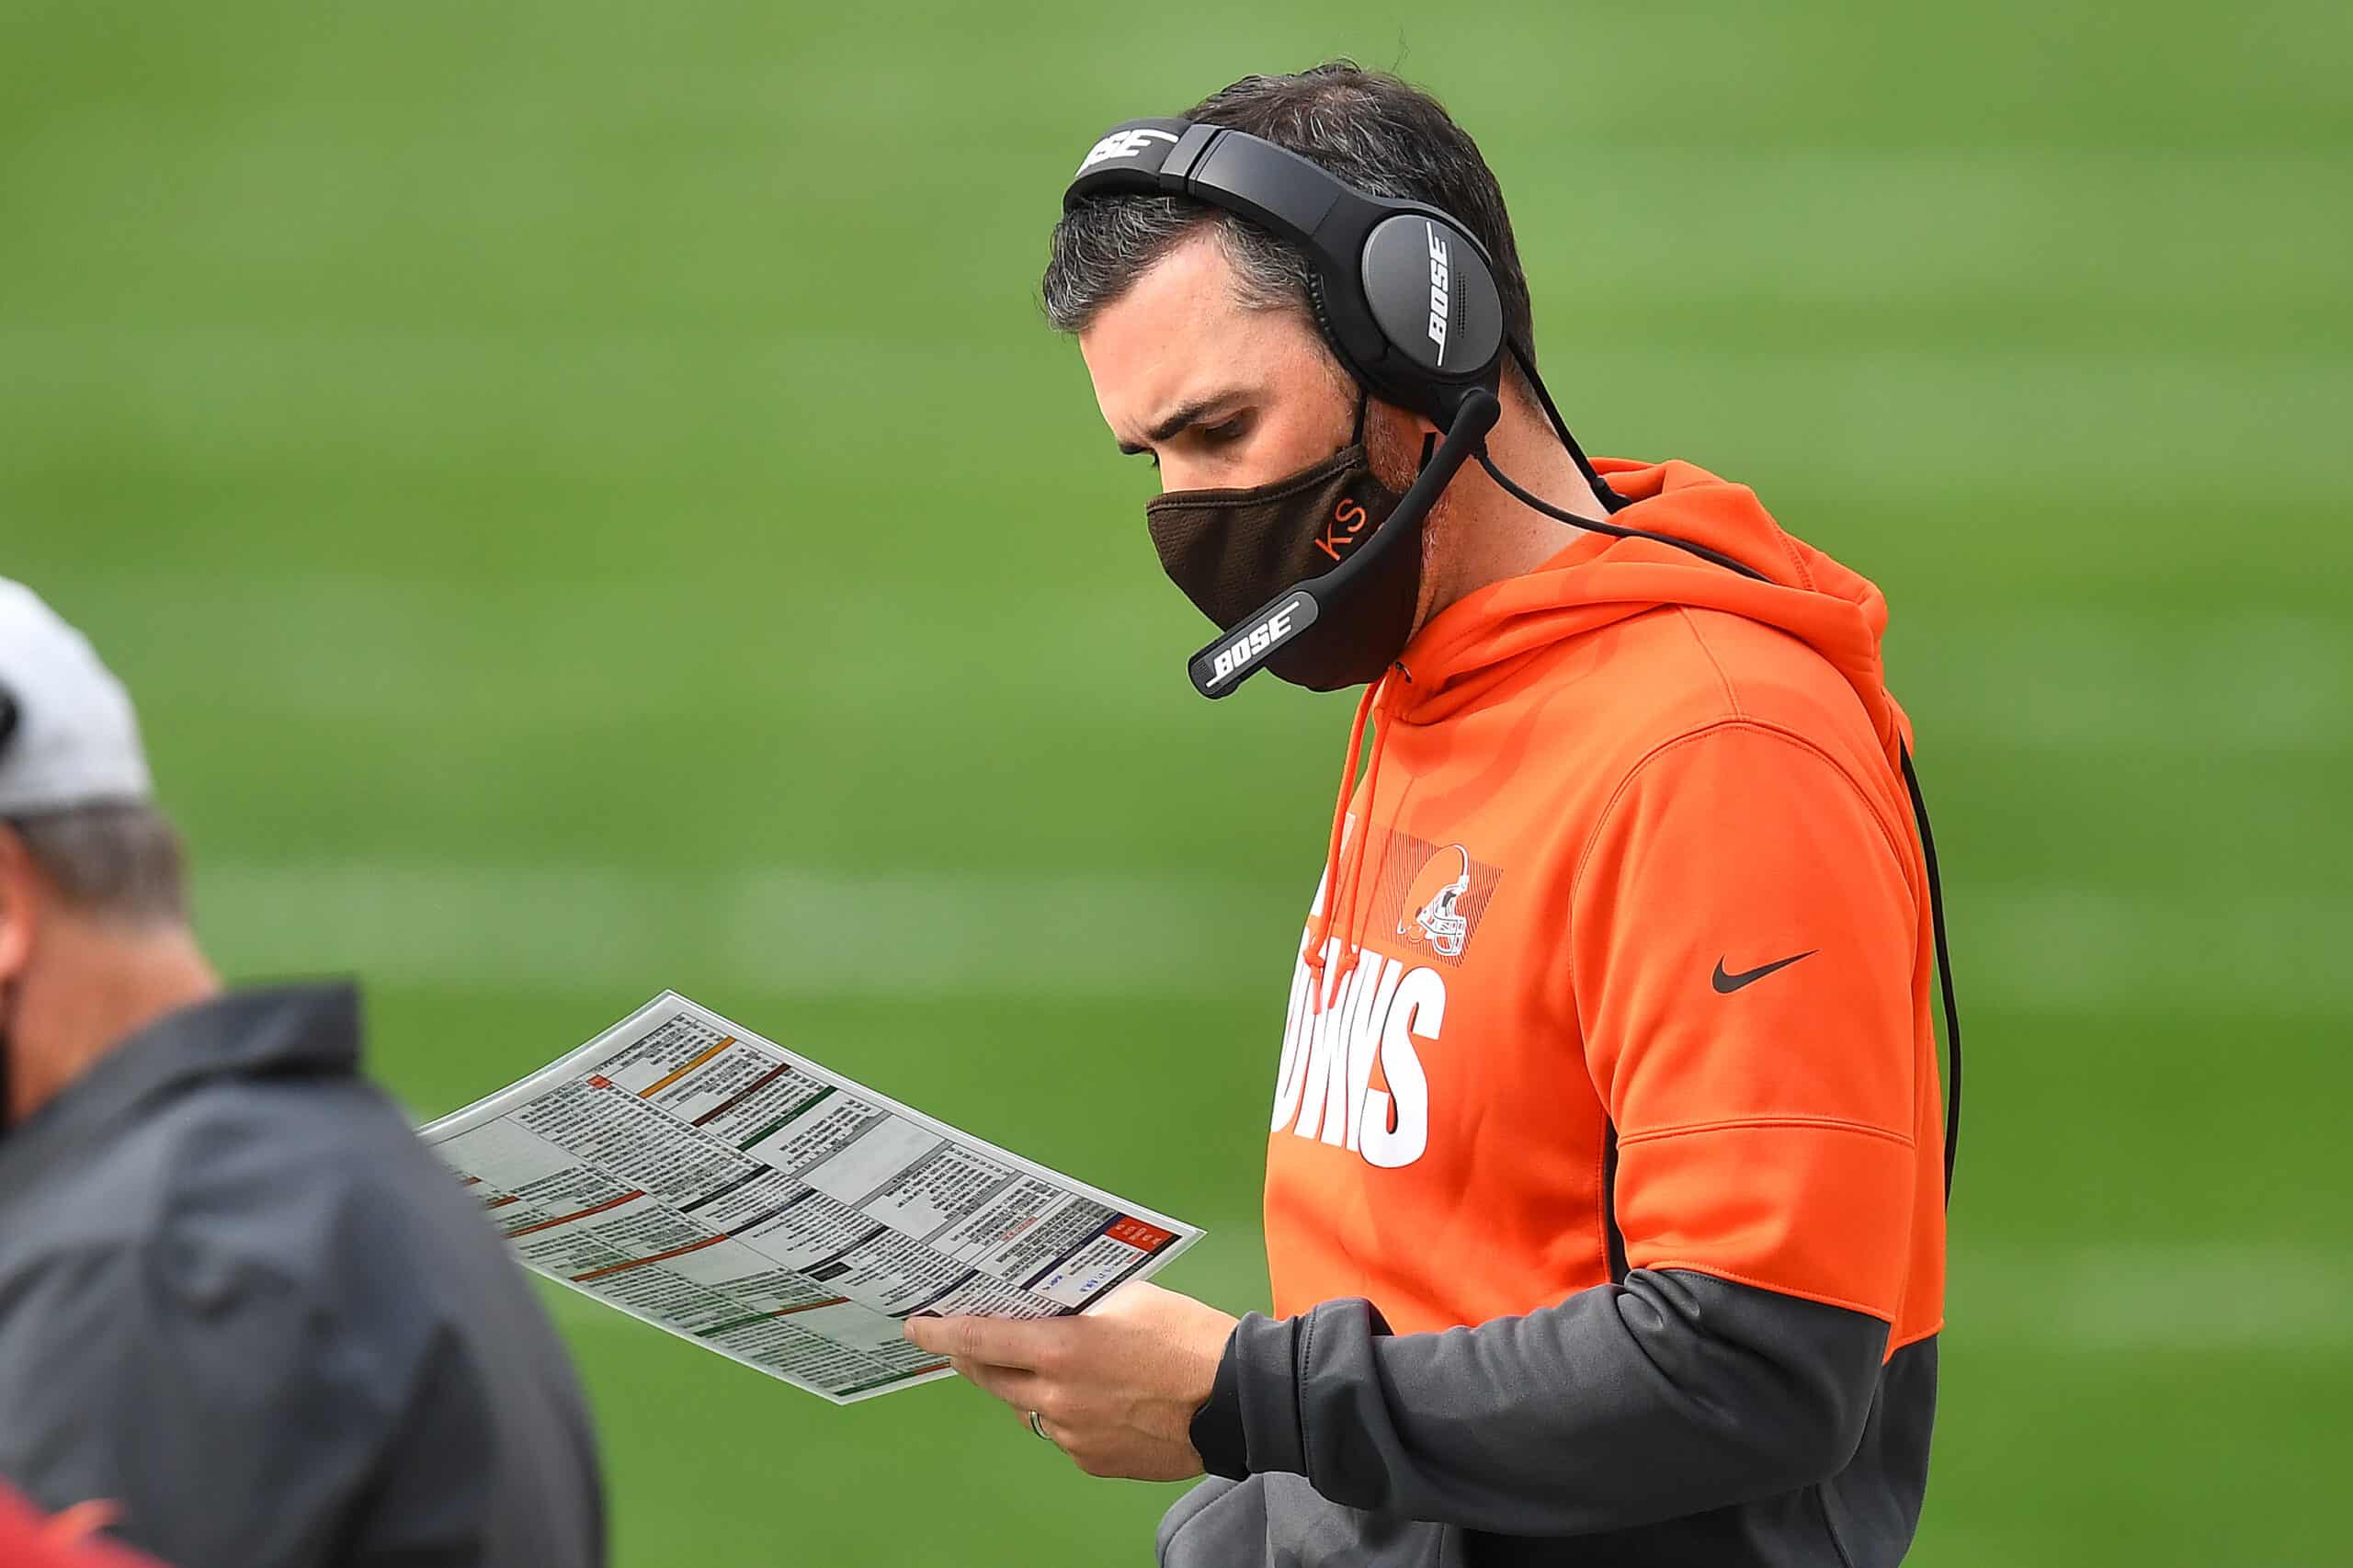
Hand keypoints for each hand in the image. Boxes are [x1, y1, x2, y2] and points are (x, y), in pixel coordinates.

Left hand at [904, 1281, 1238, 1480]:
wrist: (1235, 1399)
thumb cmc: (1188, 1340)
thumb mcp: (1129, 1298)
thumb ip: (1081, 1305)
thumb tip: (1056, 1307)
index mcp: (1061, 1349)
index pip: (979, 1340)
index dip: (941, 1333)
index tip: (918, 1326)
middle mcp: (1056, 1397)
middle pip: (992, 1379)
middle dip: (976, 1359)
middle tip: (968, 1342)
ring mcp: (1072, 1435)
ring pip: (1028, 1408)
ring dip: (1029, 1387)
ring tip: (1058, 1365)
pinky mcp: (1093, 1462)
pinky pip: (1063, 1434)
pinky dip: (1067, 1414)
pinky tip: (1099, 1398)